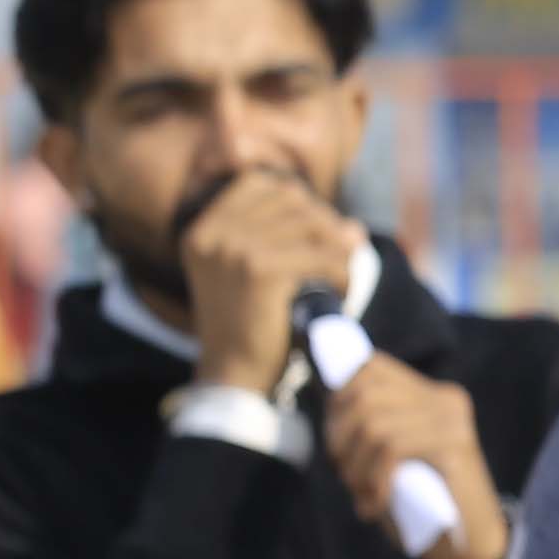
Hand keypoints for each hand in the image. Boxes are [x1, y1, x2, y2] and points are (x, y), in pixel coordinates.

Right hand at [173, 166, 353, 400]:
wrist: (236, 375)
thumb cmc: (253, 326)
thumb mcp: (261, 274)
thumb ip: (296, 241)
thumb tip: (355, 227)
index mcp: (204, 227)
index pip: (262, 183)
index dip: (299, 202)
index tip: (317, 233)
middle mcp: (214, 232)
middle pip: (292, 200)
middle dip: (325, 225)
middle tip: (337, 260)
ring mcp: (234, 248)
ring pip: (314, 226)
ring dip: (339, 252)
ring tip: (340, 280)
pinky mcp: (261, 271)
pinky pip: (324, 258)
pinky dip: (342, 275)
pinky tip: (341, 294)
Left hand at [319, 350, 509, 558]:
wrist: (473, 547)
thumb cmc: (426, 504)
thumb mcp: (395, 457)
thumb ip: (374, 425)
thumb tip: (330, 398)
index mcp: (432, 394)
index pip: (370, 366)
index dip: (338, 397)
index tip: (335, 438)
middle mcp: (445, 399)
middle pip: (365, 394)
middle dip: (338, 436)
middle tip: (343, 472)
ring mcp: (452, 421)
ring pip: (373, 424)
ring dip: (354, 465)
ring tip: (360, 493)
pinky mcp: (455, 447)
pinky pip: (392, 450)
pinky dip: (373, 481)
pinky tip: (376, 506)